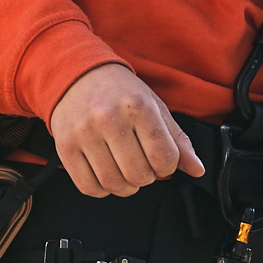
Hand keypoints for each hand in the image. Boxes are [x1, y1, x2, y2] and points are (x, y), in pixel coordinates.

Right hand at [48, 64, 203, 196]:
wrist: (76, 73)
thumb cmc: (120, 91)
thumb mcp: (154, 106)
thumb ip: (177, 140)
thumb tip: (197, 170)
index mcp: (138, 106)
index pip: (165, 158)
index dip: (167, 166)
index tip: (160, 158)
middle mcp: (109, 118)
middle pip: (139, 176)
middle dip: (146, 177)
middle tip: (141, 163)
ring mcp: (84, 133)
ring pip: (114, 185)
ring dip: (125, 186)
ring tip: (124, 169)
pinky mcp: (64, 146)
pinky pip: (88, 187)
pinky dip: (101, 189)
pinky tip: (105, 173)